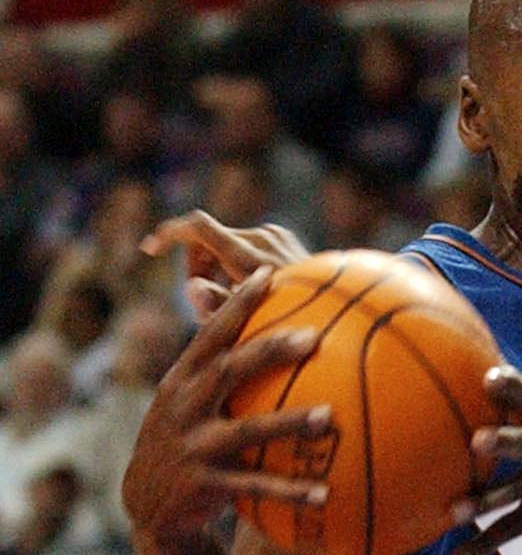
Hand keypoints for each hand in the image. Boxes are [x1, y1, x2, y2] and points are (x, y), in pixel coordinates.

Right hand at [121, 267, 332, 546]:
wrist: (147, 505)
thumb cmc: (186, 440)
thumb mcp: (189, 402)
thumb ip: (221, 369)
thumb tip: (270, 325)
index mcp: (181, 381)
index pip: (210, 335)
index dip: (236, 303)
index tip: (269, 273)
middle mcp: (182, 408)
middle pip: (227, 371)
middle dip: (268, 351)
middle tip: (313, 337)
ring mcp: (192, 447)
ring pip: (245, 431)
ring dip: (288, 423)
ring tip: (329, 416)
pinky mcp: (203, 486)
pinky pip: (253, 487)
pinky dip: (289, 490)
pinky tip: (325, 493)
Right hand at [143, 210, 309, 320]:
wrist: (337, 310)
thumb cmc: (292, 327)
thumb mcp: (248, 323)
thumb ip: (217, 305)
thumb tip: (193, 287)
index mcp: (250, 256)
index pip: (198, 227)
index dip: (169, 233)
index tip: (151, 249)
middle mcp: (263, 237)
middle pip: (206, 239)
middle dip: (196, 266)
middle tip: (201, 300)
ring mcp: (275, 234)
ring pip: (225, 242)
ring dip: (216, 267)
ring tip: (227, 302)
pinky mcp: (282, 237)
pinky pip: (245, 244)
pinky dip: (235, 263)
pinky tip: (243, 291)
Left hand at [450, 367, 521, 554]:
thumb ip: (521, 393)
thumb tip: (479, 366)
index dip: (512, 386)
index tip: (488, 378)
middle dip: (505, 440)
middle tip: (477, 441)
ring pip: (518, 492)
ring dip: (486, 502)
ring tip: (455, 512)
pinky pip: (515, 528)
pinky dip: (484, 544)